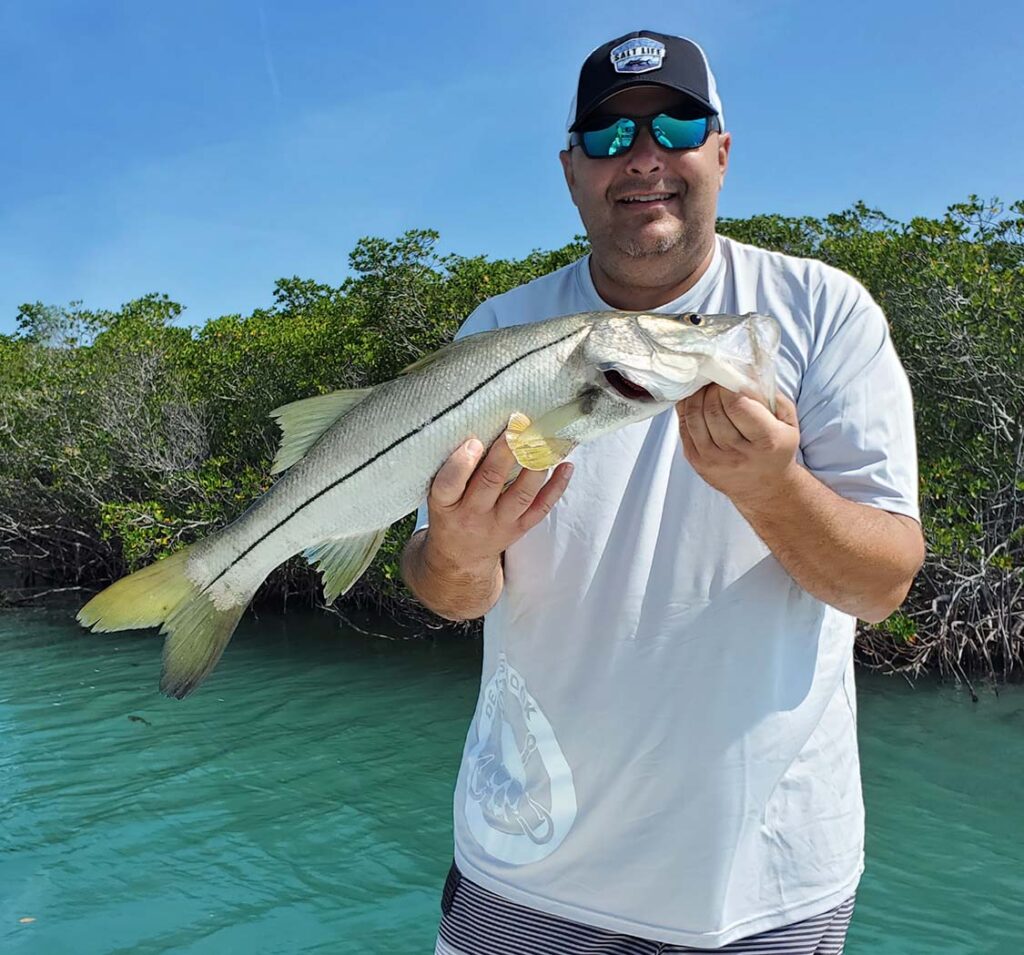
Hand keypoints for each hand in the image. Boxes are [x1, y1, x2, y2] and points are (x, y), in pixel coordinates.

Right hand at [424, 435, 572, 570]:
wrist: (460, 557)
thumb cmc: (449, 513)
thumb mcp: (438, 496)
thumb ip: (452, 470)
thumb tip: (480, 429)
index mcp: (444, 504)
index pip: (448, 484)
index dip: (462, 462)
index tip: (475, 441)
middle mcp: (471, 514)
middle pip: (490, 482)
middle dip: (506, 453)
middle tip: (518, 429)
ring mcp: (498, 523)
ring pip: (521, 495)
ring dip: (535, 466)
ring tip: (543, 442)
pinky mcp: (519, 528)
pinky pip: (541, 508)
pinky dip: (557, 487)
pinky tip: (567, 465)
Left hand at [677, 385, 800, 503]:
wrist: (765, 488)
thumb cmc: (777, 448)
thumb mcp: (787, 421)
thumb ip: (769, 395)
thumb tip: (742, 371)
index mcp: (766, 441)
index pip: (737, 405)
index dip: (727, 386)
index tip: (728, 378)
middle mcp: (738, 454)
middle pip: (713, 410)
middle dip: (711, 389)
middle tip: (715, 381)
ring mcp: (715, 461)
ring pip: (695, 418)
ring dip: (696, 397)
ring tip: (704, 389)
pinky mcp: (698, 464)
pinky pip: (685, 430)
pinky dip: (686, 411)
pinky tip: (693, 402)